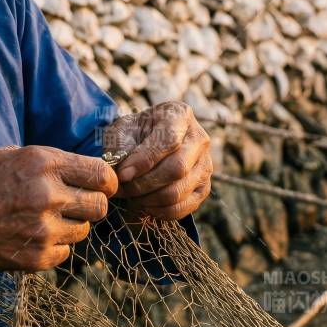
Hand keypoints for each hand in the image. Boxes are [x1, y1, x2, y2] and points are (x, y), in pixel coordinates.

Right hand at [0, 145, 118, 274]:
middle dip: (91, 204)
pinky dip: (54, 246)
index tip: (101, 185)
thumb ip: (50, 162)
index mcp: (41, 163)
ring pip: (83, 231)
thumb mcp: (10, 155)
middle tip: (74, 204)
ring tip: (42, 219)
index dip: (105, 181)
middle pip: (100, 206)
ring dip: (70, 225)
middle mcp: (46, 195)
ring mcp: (42, 230)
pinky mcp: (35, 258)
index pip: (101, 175)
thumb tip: (88, 171)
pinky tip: (31, 236)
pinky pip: (65, 253)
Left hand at [102, 101, 212, 222]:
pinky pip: (183, 208)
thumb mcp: (122, 130)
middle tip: (122, 188)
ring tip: (130, 195)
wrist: (146, 143)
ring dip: (148, 199)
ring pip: (178, 191)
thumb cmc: (133, 134)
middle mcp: (199, 139)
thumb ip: (121, 147)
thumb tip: (123, 174)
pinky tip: (144, 203)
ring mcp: (205, 165)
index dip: (144, 160)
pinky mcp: (203, 188)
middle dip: (144, 184)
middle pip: (177, 169)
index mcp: (180, 115)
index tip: (122, 174)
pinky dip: (159, 211)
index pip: (169, 140)